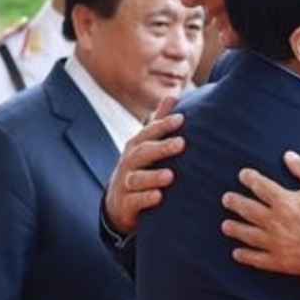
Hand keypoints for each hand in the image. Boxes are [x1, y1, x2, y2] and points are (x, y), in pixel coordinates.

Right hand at [105, 96, 184, 234]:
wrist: (119, 203)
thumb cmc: (140, 168)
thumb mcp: (147, 145)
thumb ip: (159, 123)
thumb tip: (173, 96)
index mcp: (136, 146)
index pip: (149, 133)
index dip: (163, 125)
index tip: (181, 119)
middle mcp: (129, 162)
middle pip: (143, 153)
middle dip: (161, 148)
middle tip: (181, 143)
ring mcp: (126, 183)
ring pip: (137, 178)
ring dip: (153, 176)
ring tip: (170, 176)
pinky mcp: (126, 203)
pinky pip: (134, 200)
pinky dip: (145, 198)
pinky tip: (158, 197)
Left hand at [220, 151, 299, 279]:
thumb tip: (288, 156)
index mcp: (284, 200)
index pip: (260, 186)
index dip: (249, 179)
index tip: (243, 175)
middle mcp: (275, 221)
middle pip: (247, 209)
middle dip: (235, 202)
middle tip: (226, 199)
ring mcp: (276, 243)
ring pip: (247, 235)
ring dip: (234, 229)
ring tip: (225, 226)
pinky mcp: (281, 262)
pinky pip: (257, 259)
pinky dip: (245, 256)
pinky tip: (237, 254)